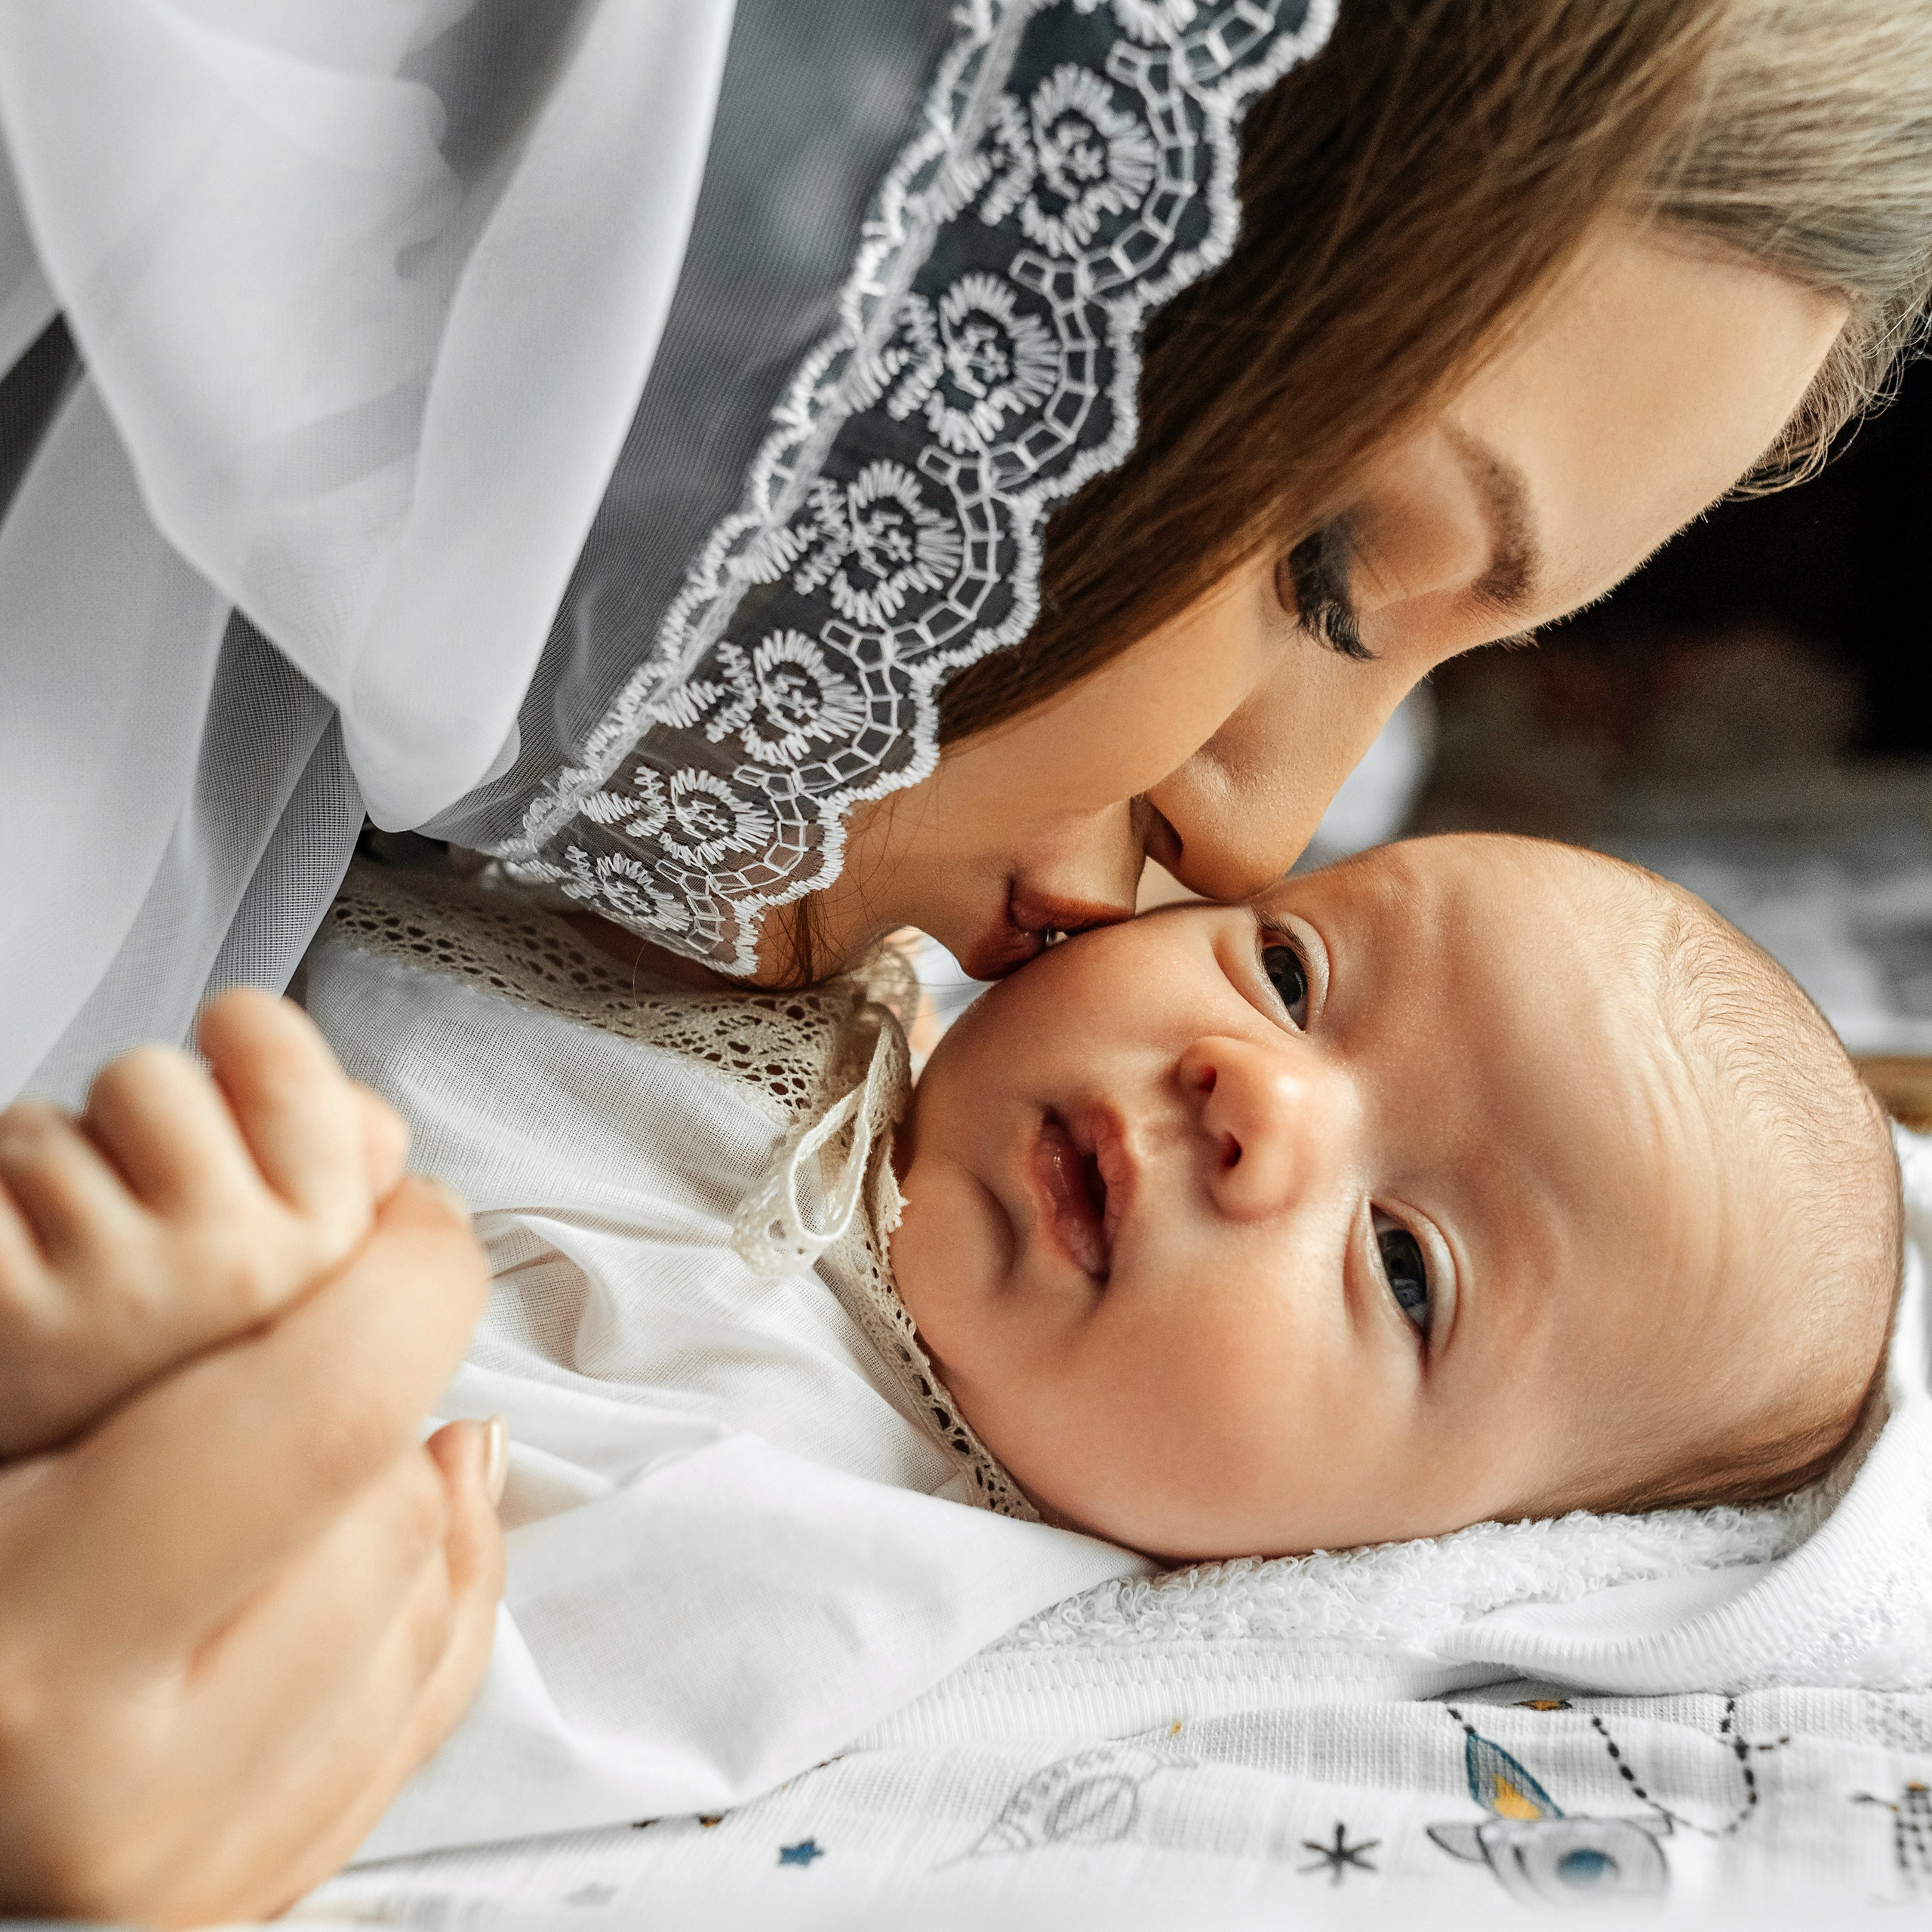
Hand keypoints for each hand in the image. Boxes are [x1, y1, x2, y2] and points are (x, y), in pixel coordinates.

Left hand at [0, 989, 406, 1456]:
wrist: (65, 1555)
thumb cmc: (179, 1402)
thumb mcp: (332, 1310)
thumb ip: (364, 1194)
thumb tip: (369, 1134)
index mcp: (332, 1259)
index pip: (291, 1059)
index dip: (259, 1046)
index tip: (243, 1048)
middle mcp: (244, 1276)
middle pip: (153, 1076)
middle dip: (121, 1126)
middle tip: (139, 1207)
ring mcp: (119, 1294)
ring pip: (39, 1129)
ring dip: (30, 1183)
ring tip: (62, 1267)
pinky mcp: (4, 1309)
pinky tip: (12, 1294)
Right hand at [0, 1173, 504, 1924]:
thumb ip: (118, 1360)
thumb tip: (341, 1276)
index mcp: (28, 1646)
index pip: (331, 1413)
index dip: (404, 1282)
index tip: (410, 1226)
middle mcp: (125, 1791)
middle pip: (391, 1509)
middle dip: (379, 1392)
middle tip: (310, 1329)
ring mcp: (195, 1872)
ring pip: (428, 1605)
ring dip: (404, 1493)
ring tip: (308, 1438)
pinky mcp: (237, 1898)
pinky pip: (418, 1715)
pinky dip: (433, 1596)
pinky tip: (396, 1518)